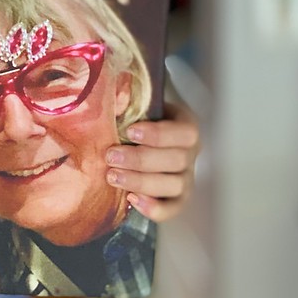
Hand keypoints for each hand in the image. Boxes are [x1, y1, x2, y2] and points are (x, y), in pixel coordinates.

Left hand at [105, 102, 199, 222]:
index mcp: (185, 125)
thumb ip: (127, 95)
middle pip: (177, 160)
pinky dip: (154, 208)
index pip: (185, 133)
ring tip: (112, 177)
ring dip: (141, 182)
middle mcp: (190, 153)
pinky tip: (130, 200)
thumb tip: (107, 89)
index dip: (159, 135)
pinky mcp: (176, 198)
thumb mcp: (135, 100)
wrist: (135, 134)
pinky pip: (172, 209)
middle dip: (141, 160)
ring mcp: (185, 177)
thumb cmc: (135, 115)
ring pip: (174, 185)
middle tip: (110, 156)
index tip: (130, 131)